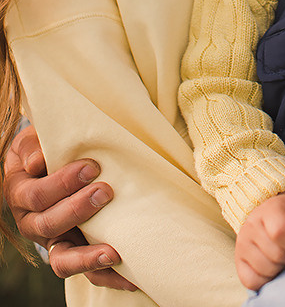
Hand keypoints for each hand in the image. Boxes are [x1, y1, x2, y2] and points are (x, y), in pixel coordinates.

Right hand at [3, 126, 134, 290]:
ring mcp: (54, 241)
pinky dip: (107, 276)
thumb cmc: (48, 147)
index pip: (35, 196)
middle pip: (47, 225)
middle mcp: (32, 223)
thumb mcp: (34, 140)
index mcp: (21, 194)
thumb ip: (33, 146)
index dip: (61, 184)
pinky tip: (130, 276)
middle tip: (105, 191)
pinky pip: (87, 273)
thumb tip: (36, 162)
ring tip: (114, 252)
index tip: (91, 167)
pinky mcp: (75, 251)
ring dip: (88, 258)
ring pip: (62, 261)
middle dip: (77, 210)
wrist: (56, 161)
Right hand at [235, 192, 284, 289]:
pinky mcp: (238, 261)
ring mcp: (242, 244)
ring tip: (284, 256)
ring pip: (266, 269)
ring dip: (281, 268)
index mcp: (268, 210)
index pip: (280, 233)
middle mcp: (251, 225)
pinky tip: (273, 267)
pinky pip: (252, 282)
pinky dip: (266, 280)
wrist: (269, 217)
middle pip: (276, 254)